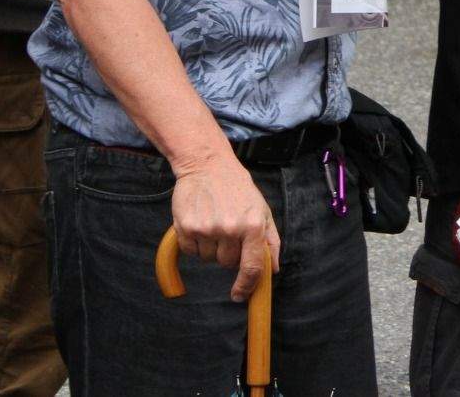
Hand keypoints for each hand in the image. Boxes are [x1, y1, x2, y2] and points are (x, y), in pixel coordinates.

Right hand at [170, 153, 279, 301]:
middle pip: (228, 264)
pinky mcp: (187, 227)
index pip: (252, 267)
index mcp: (253, 226)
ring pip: (209, 259)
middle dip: (229, 253)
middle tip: (228, 230)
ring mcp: (207, 228)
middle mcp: (230, 229)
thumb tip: (273, 270)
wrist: (208, 165)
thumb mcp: (262, 210)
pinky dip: (195, 243)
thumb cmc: (238, 188)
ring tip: (215, 222)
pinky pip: (191, 251)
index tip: (240, 295)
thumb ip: (270, 242)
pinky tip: (201, 222)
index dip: (246, 286)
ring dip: (212, 248)